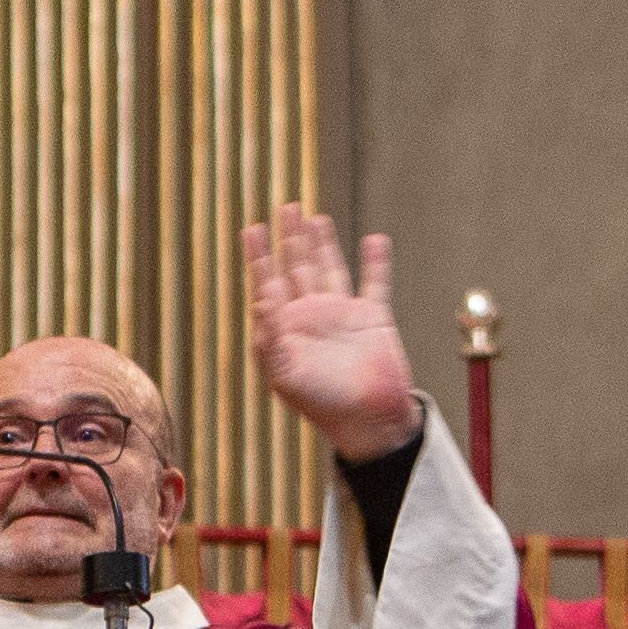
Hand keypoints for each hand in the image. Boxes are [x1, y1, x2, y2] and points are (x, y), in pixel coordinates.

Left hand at [240, 204, 421, 462]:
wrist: (370, 421)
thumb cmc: (324, 405)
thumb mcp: (287, 376)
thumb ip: (270, 339)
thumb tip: (259, 301)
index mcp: (286, 330)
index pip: (268, 284)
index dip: (259, 256)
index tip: (252, 229)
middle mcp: (311, 318)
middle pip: (297, 268)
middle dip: (290, 239)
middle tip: (285, 207)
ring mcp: (342, 316)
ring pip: (329, 268)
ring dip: (322, 243)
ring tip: (314, 216)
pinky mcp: (373, 318)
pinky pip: (374, 282)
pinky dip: (375, 261)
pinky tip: (374, 239)